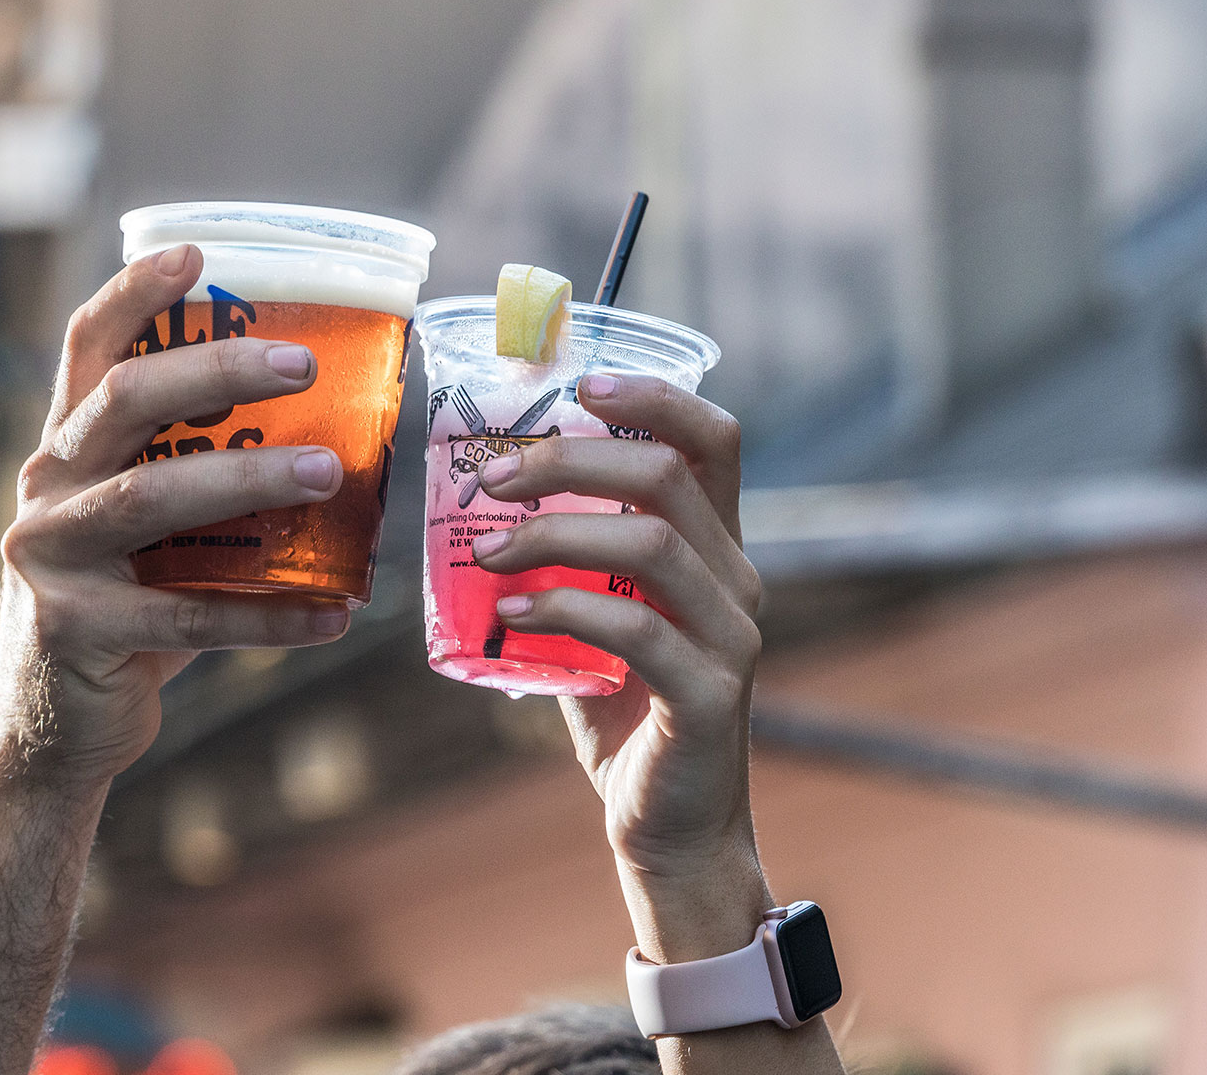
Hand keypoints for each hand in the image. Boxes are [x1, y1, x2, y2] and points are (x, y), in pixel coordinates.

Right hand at [0, 245, 353, 783]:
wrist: (53, 728)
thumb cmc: (125, 609)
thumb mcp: (147, 532)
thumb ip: (199, 480)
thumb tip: (338, 435)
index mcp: (66, 451)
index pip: (87, 349)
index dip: (134, 295)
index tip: (195, 254)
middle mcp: (46, 489)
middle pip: (123, 402)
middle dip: (213, 370)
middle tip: (302, 363)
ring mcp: (50, 558)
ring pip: (151, 499)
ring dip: (247, 480)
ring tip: (328, 474)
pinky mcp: (76, 630)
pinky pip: (187, 618)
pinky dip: (268, 617)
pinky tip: (333, 615)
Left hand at [471, 374, 766, 945]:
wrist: (668, 825)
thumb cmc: (622, 708)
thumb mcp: (592, 615)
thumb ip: (561, 558)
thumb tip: (470, 496)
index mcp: (714, 546)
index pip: (712, 439)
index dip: (654, 395)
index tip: (581, 382)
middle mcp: (736, 578)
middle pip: (667, 474)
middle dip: (569, 459)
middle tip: (490, 478)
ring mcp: (731, 635)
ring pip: (652, 542)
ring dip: (555, 532)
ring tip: (487, 548)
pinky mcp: (709, 694)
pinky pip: (639, 630)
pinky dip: (565, 608)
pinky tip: (514, 614)